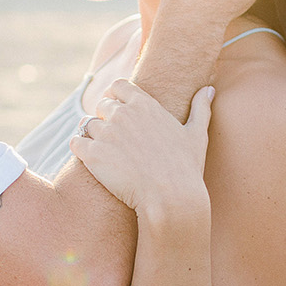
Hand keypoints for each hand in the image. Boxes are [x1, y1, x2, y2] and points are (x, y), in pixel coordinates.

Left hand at [70, 80, 213, 212]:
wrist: (170, 198)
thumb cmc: (186, 169)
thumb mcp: (197, 134)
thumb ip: (201, 108)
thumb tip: (209, 89)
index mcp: (145, 104)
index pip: (119, 86)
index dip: (115, 96)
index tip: (117, 110)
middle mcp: (123, 113)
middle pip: (102, 105)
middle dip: (104, 118)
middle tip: (113, 138)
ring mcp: (106, 133)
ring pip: (87, 124)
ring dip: (92, 135)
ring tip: (104, 152)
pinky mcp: (92, 154)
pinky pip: (75, 142)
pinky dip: (79, 148)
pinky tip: (90, 159)